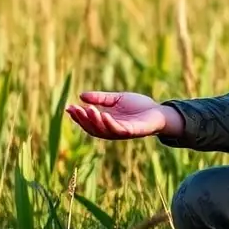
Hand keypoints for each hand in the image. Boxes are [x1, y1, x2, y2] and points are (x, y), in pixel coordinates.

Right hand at [65, 91, 183, 140]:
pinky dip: (109, 123)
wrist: (160, 111)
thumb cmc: (140, 106)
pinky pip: (118, 129)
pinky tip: (103, 115)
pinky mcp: (132, 132)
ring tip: (87, 110)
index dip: (78, 116)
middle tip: (74, 109)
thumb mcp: (117, 99)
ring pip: (103, 130)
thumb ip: (101, 98)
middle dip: (82, 119)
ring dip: (94, 121)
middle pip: (93, 128)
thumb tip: (81, 96)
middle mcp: (112, 129)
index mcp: (107, 122)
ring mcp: (122, 132)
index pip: (89, 122)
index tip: (69, 107)